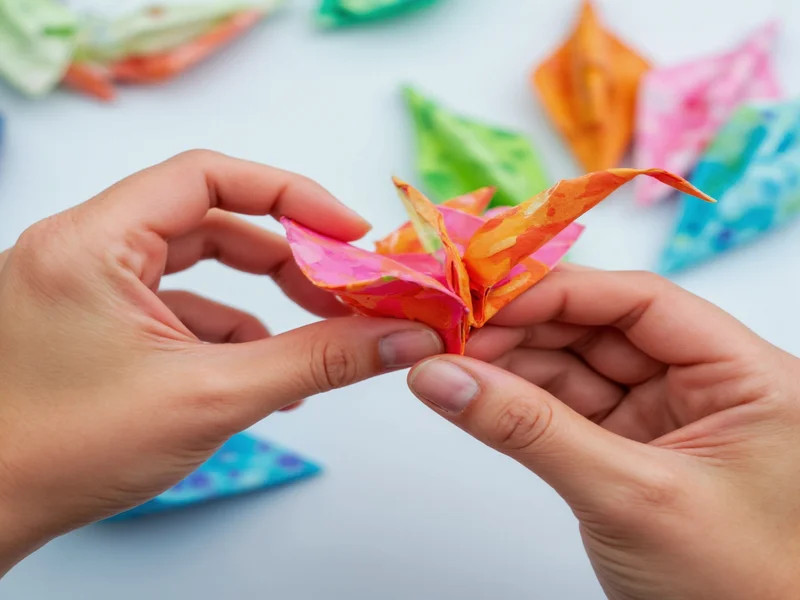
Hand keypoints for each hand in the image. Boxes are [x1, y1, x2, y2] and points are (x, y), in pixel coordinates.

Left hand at [0, 151, 441, 574]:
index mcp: (94, 241)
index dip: (289, 195)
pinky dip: (226, 333)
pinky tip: (264, 374)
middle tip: (342, 290)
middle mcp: (84, 249)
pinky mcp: (93, 325)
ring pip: (194, 268)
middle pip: (208, 221)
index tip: (348, 230)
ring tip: (317, 339)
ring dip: (260, 301)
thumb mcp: (211, 397)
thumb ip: (315, 360)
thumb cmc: (64, 452)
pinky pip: (174, 309)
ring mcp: (85, 288)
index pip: (207, 176)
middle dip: (284, 257)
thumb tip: (401, 338)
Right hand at [407, 265, 799, 599]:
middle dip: (525, 327)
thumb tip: (446, 378)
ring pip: (578, 366)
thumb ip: (531, 430)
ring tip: (452, 363)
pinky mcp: (631, 450)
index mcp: (747, 377)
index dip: (560, 291)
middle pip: (602, 328)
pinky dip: (521, 400)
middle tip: (455, 331)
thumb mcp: (630, 498)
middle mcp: (708, 387)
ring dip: (514, 363)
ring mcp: (666, 419)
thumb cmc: (736, 591)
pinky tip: (478, 393)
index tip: (487, 297)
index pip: (642, 302)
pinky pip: (568, 408)